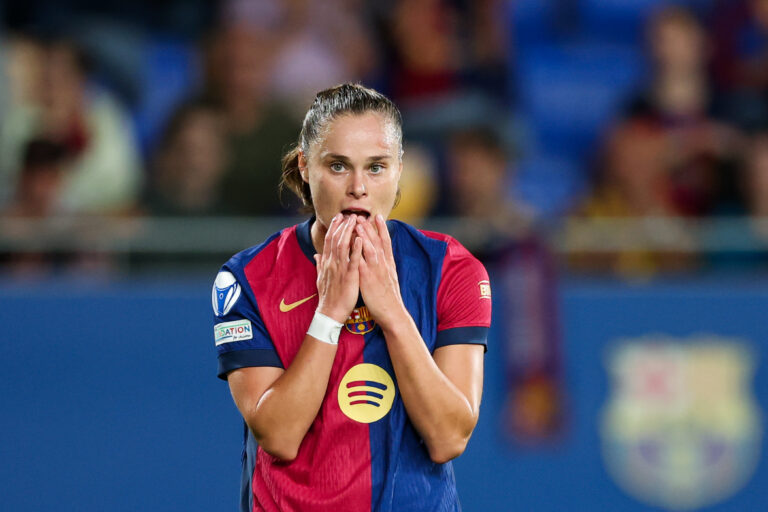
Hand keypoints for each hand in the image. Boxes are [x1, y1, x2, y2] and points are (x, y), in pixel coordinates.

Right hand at [315, 214, 362, 323]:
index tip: (339, 217)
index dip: (334, 228)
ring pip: (343, 246)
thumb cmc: (327, 296)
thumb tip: (316, 255)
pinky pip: (353, 261)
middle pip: (336, 239)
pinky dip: (356, 249)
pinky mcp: (349, 277)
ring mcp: (340, 269)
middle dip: (342, 226)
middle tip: (349, 214)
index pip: (329, 241)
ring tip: (355, 220)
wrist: (330, 312)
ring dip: (349, 232)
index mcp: (326, 263)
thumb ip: (319, 265)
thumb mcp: (320, 278)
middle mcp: (332, 263)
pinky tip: (361, 239)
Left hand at [355, 214, 405, 329]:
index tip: (377, 216)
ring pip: (371, 249)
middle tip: (363, 214)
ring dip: (365, 235)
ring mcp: (377, 271)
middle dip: (370, 227)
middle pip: (378, 241)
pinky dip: (358, 252)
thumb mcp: (389, 279)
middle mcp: (384, 265)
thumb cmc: (389, 298)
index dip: (382, 228)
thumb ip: (384, 267)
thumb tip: (382, 259)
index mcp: (389, 264)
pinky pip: (362, 263)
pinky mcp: (368, 279)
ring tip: (358, 223)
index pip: (386, 242)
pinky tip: (353, 245)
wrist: (393, 313)